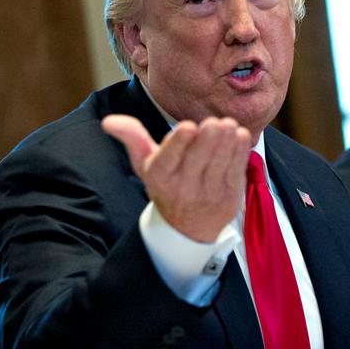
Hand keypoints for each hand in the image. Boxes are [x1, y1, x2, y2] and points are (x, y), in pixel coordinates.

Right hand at [102, 114, 251, 241]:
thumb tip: (109, 121)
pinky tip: (240, 135)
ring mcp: (209, 193)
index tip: (189, 126)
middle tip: (216, 122)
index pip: (168, 158)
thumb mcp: (145, 164)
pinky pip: (236, 170)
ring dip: (227, 142)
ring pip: (219, 163)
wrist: (188, 227)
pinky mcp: (230, 195)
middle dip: (208, 139)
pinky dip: (240, 152)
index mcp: (160, 176)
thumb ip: (132, 138)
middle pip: (197, 159)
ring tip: (229, 124)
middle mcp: (183, 187)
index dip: (180, 142)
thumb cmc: (167, 185)